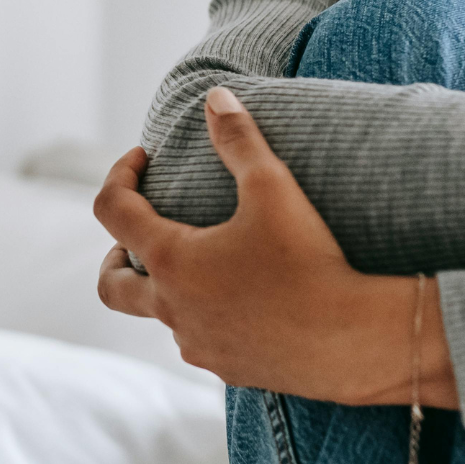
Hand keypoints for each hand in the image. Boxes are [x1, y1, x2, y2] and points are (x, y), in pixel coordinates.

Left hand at [92, 86, 455, 406]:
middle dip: (116, 254)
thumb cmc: (309, 260)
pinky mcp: (228, 368)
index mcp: (171, 260)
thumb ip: (239, 138)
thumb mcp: (273, 187)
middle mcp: (172, 308)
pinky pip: (200, 339)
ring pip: (161, 314)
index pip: (112, 210)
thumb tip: (214, 95)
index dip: (119, 175)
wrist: (353, 340)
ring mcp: (197, 343)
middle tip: (140, 233)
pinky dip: (206, 315)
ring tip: (206, 262)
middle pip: (111, 285)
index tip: (143, 159)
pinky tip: (243, 300)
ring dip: (169, 287)